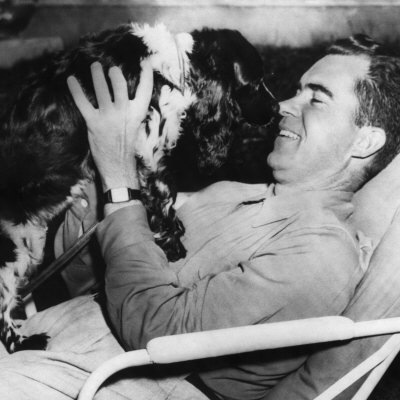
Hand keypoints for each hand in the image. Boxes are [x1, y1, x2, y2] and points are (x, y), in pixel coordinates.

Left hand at [67, 61, 152, 190]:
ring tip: (95, 66)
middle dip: (114, 73)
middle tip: (111, 69)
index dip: (146, 74)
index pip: (145, 90)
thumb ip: (132, 111)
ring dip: (96, 74)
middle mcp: (124, 112)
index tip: (145, 62)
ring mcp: (108, 117)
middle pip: (119, 83)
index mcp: (137, 114)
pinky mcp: (93, 123)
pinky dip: (75, 89)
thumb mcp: (135, 127)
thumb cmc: (127, 147)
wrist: (118, 165)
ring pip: (101, 88)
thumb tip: (126, 97)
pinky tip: (71, 79)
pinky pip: (82, 102)